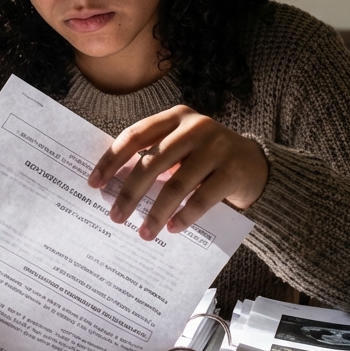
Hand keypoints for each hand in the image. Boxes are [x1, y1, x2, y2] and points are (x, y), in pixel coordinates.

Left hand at [87, 106, 267, 240]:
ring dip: (156, 212)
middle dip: (130, 193)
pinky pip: (202, 198)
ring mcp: (217, 146)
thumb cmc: (206, 160)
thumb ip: (154, 158)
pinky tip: (172, 229)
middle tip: (116, 216)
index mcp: (174, 118)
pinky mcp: (233, 170)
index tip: (94, 183)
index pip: (135, 136)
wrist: (255, 165)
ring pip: (177, 184)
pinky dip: (184, 216)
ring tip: (144, 233)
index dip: (111, 160)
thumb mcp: (180, 149)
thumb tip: (112, 186)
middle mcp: (195, 127)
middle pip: (152, 162)